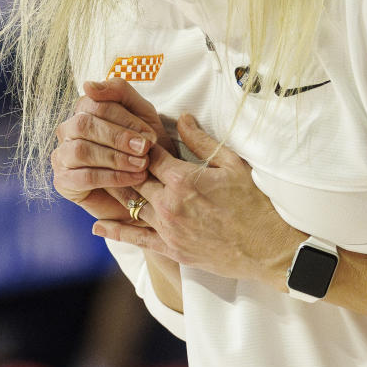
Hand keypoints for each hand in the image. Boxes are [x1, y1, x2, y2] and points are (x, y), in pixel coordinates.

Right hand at [52, 79, 175, 220]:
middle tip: (145, 149)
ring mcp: (62, 156)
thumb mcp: (141, 114)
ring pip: (81, 150)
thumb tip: (87, 85)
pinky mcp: (63, 182)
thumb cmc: (143, 147)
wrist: (147, 188)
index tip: (150, 135)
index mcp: (84, 110)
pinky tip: (133, 179)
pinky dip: (113, 178)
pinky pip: (84, 177)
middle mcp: (68, 130)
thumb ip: (120, 92)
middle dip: (118, 137)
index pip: (94, 104)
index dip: (124, 118)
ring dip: (116, 158)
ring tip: (142, 165)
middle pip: (84, 125)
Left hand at [92, 113, 301, 286]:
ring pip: (130, 206)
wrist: (267, 248)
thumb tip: (182, 117)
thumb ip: (202, 141)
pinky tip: (99, 227)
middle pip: (134, 178)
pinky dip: (116, 231)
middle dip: (124, 166)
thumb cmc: (255, 204)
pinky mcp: (172, 249)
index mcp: (184, 179)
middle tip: (108, 155)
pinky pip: (137, 239)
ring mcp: (169, 229)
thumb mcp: (232, 165)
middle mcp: (170, 203)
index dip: (139, 145)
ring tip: (100, 182)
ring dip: (117, 193)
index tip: (133, 138)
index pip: (149, 155)